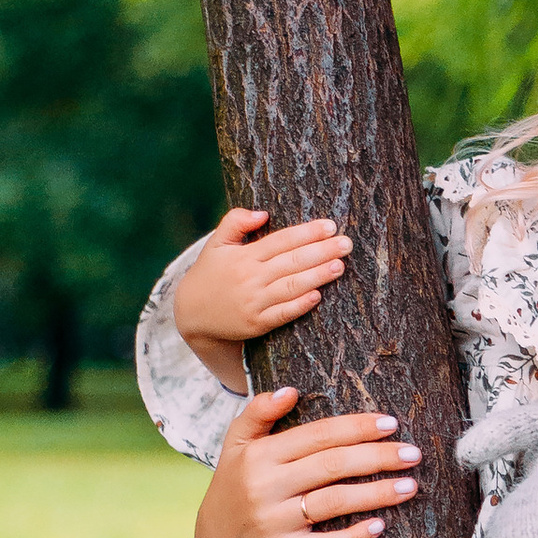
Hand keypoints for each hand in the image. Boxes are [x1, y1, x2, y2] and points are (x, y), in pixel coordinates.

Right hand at [172, 208, 353, 389]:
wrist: (191, 314)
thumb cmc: (209, 274)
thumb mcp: (216, 244)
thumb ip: (235, 222)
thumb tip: (263, 213)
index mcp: (244, 257)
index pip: (281, 241)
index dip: (307, 233)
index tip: (331, 226)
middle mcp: (250, 278)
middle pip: (292, 262)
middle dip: (322, 251)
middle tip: (347, 244)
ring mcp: (254, 303)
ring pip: (291, 287)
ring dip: (318, 276)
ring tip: (340, 265)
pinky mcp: (256, 324)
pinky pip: (282, 314)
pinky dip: (300, 305)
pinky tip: (318, 295)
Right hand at [193, 388, 419, 537]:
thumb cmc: (235, 489)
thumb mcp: (235, 447)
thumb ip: (258, 413)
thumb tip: (291, 391)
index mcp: (260, 455)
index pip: (318, 435)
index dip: (357, 428)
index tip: (391, 424)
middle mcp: (266, 486)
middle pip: (332, 465)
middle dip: (378, 457)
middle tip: (413, 454)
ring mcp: (274, 521)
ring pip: (334, 502)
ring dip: (377, 494)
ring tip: (410, 487)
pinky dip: (353, 537)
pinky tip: (380, 527)